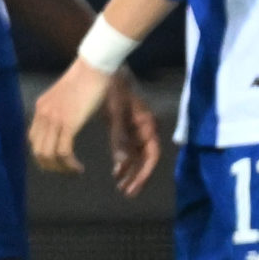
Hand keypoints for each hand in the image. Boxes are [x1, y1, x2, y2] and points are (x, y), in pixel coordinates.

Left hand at [29, 59, 112, 174]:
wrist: (94, 66)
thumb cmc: (88, 78)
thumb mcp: (68, 96)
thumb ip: (63, 109)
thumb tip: (70, 119)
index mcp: (41, 108)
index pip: (33, 139)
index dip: (44, 155)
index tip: (59, 161)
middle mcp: (43, 114)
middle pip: (37, 151)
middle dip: (51, 166)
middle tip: (66, 171)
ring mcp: (54, 119)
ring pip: (48, 155)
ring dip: (61, 168)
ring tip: (74, 171)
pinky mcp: (68, 122)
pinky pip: (63, 152)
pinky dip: (70, 164)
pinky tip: (79, 167)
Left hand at [104, 70, 160, 195]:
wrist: (106, 67)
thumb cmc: (113, 88)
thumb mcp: (115, 113)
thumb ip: (119, 138)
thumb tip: (122, 163)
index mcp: (147, 124)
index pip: (151, 155)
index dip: (143, 174)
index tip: (133, 187)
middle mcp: (146, 128)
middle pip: (145, 159)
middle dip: (137, 176)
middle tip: (126, 192)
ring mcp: (138, 128)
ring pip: (137, 155)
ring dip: (130, 170)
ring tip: (120, 186)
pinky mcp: (128, 126)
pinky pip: (129, 148)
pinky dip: (124, 160)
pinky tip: (116, 171)